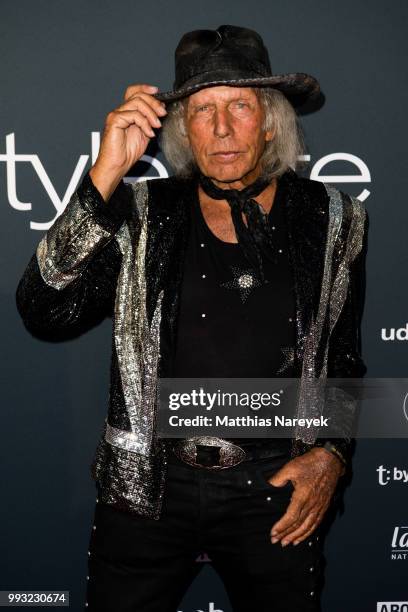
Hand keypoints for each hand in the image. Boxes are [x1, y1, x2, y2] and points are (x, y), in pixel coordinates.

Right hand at [90, 83, 166, 200]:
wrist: (117, 166)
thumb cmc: (127, 154)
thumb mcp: (145, 134)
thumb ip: (150, 121)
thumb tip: (160, 110)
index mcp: (128, 113)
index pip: (134, 92)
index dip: (145, 89)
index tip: (158, 92)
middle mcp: (121, 112)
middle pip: (138, 95)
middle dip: (154, 103)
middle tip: (162, 113)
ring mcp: (117, 115)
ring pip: (136, 102)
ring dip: (151, 113)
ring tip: (156, 126)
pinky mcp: (114, 120)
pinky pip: (133, 114)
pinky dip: (144, 123)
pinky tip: (149, 133)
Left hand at [268, 447, 343, 546]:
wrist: (330, 461)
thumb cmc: (310, 463)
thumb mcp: (290, 467)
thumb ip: (278, 478)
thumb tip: (269, 486)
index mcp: (303, 496)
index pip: (291, 518)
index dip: (281, 527)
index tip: (273, 533)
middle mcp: (312, 505)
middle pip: (298, 525)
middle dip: (286, 535)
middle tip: (276, 541)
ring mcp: (319, 507)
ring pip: (308, 527)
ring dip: (297, 536)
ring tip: (288, 543)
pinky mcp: (324, 506)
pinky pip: (316, 523)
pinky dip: (309, 532)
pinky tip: (304, 536)